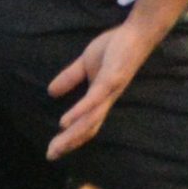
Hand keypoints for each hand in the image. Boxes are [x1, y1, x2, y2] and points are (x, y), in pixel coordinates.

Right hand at [45, 25, 154, 157]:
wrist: (136, 32)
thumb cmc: (115, 47)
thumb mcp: (85, 63)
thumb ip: (70, 78)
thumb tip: (51, 92)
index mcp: (101, 98)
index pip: (86, 124)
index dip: (70, 138)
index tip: (53, 151)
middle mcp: (107, 100)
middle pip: (88, 128)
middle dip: (69, 143)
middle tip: (51, 156)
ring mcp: (109, 91)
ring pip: (90, 119)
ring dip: (72, 135)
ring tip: (57, 146)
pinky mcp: (111, 80)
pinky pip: (93, 100)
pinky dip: (79, 112)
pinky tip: (64, 122)